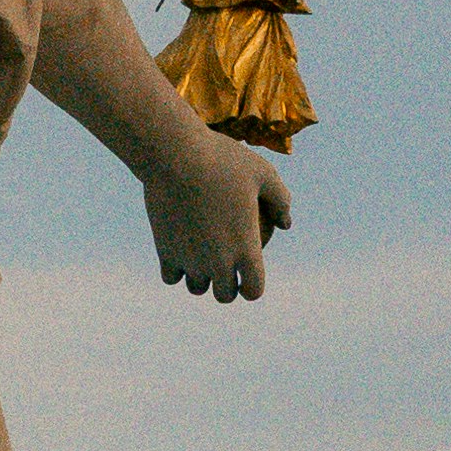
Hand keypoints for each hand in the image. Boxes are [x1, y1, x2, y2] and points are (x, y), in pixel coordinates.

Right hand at [143, 137, 287, 300]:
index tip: (248, 279)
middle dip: (227, 288)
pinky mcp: (164, 251)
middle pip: (224, 295)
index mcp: (245, 248)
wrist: (174, 155)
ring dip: (201, 279)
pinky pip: (171, 276)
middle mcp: (217, 261)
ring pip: (196, 287)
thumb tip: (285, 224)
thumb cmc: (222, 159)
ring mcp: (189, 259)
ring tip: (202, 263)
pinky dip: (176, 270)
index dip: (253, 288)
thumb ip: (280, 200)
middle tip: (226, 273)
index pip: (254, 290)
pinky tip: (179, 255)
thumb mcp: (262, 172)